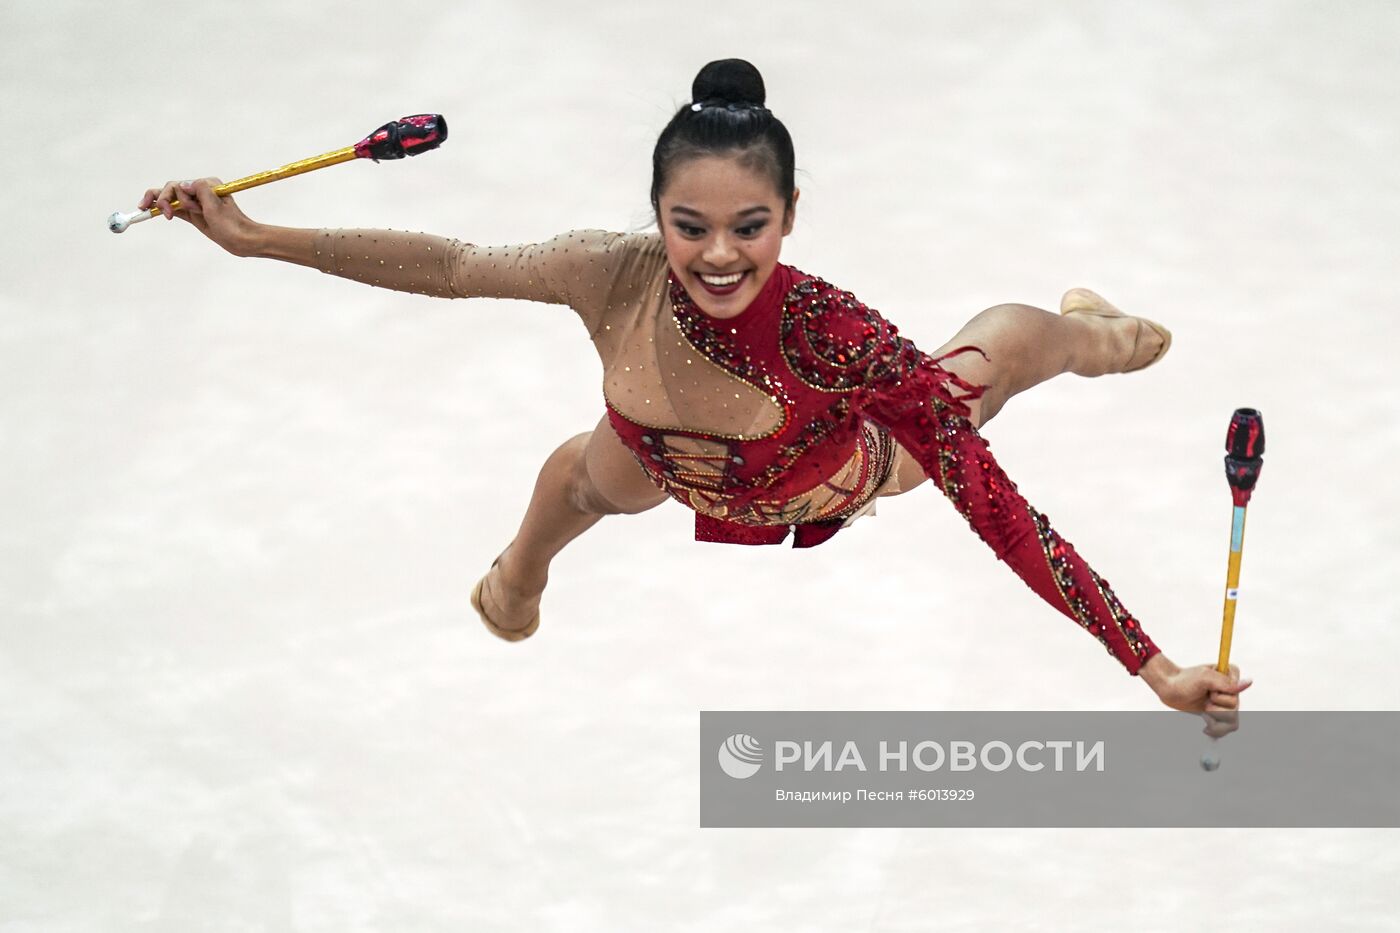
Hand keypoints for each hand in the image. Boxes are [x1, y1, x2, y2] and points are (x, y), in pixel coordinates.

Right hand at [138, 177, 257, 255]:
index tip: (188, 210)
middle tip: (166, 215)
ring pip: (170, 197)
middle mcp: (200, 190)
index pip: (181, 184)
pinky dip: (161, 207)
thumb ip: (200, 190)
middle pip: (172, 189)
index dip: (178, 197)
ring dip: (158, 202)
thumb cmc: (232, 225)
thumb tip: (183, 184)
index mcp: (207, 184)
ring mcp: (195, 202)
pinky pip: (173, 207)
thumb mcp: (216, 206)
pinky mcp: (193, 213)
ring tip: (146, 210)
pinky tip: (149, 210)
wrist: (242, 240)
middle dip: (165, 200)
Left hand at [1140, 654, 1252, 737]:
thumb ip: (1225, 683)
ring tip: (1204, 712)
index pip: (1238, 691)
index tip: (1209, 690)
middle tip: (1205, 700)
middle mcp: (1232, 689)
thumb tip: (1249, 682)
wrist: (1170, 690)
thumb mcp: (1203, 678)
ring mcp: (1226, 702)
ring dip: (1215, 719)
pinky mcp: (1219, 714)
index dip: (1222, 695)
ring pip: (1233, 721)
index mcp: (1231, 674)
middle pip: (1235, 708)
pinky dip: (1217, 730)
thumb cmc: (1185, 681)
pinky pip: (1228, 728)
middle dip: (1216, 708)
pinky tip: (1206, 728)